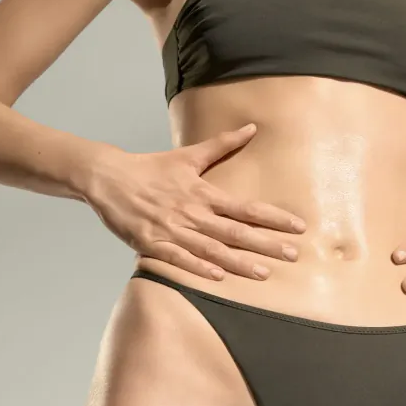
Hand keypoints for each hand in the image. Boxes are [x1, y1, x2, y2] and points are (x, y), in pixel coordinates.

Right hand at [83, 123, 306, 280]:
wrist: (107, 176)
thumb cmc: (150, 168)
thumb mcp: (188, 156)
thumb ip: (222, 144)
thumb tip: (251, 128)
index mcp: (203, 193)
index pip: (247, 207)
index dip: (274, 218)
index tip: (298, 227)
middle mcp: (192, 212)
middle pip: (235, 231)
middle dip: (266, 244)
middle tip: (293, 254)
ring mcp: (171, 229)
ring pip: (211, 249)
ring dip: (238, 262)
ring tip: (263, 273)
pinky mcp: (151, 243)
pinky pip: (178, 259)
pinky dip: (197, 267)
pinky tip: (218, 277)